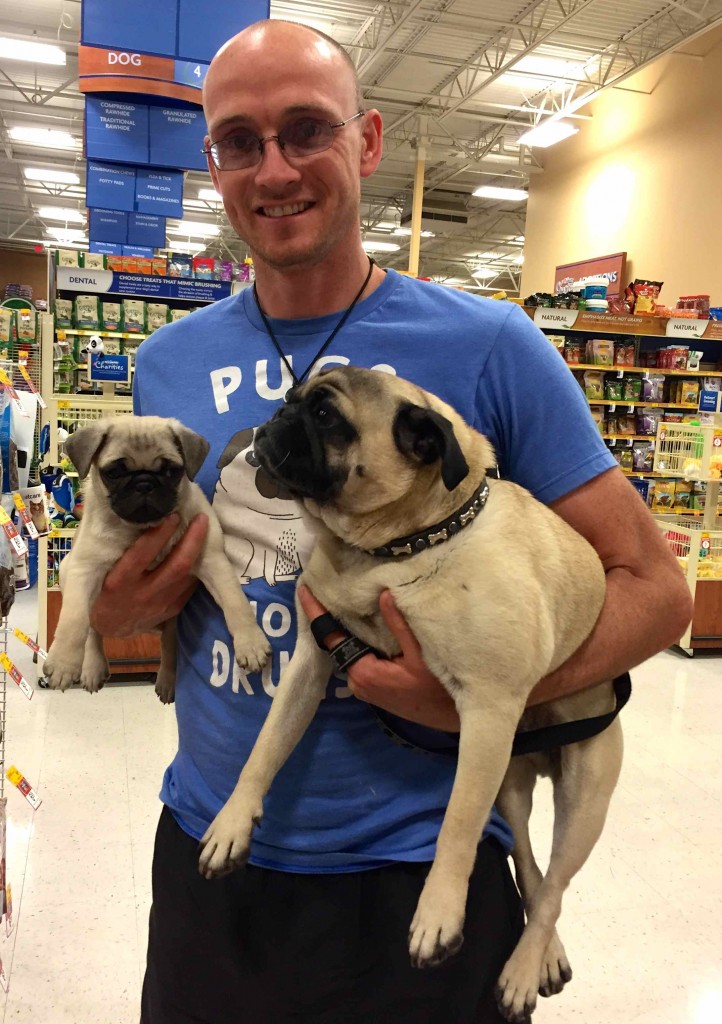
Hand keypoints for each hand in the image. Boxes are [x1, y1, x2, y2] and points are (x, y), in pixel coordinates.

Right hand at [90, 513, 208, 636]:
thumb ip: (123, 551)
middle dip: (193, 540)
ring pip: (188, 576)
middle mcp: (143, 593)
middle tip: (202, 519)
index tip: (174, 515)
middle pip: (177, 565)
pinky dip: (196, 568)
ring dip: (199, 552)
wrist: (110, 627)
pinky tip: (200, 553)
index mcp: (120, 580)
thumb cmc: (104, 590)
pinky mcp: (173, 610)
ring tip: (204, 530)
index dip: (161, 533)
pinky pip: (190, 586)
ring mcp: (160, 604)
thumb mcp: (105, 571)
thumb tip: (143, 520)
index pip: (144, 553)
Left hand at [296, 585, 459, 731]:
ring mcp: (366, 688)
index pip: (331, 638)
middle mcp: (358, 682)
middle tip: (326, 586)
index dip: (316, 613)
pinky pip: (361, 659)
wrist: (453, 718)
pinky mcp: (375, 689)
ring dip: (349, 629)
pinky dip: (360, 641)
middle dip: (332, 617)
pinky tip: (366, 623)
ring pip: (351, 651)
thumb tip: (383, 593)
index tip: (303, 590)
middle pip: (338, 644)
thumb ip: (399, 624)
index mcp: (363, 672)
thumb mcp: (421, 654)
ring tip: (345, 599)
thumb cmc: (439, 689)